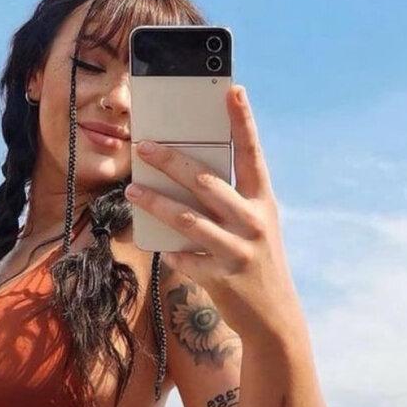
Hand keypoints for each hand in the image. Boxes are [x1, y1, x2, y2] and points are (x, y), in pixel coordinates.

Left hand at [124, 85, 303, 343]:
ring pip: (187, 218)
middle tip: (144, 145)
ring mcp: (237, 250)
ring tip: (132, 189)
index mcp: (264, 202)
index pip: (253, 154)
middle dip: (172, 161)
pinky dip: (169, 252)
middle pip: (207, 182)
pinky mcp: (220, 277)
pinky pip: (183, 258)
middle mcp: (253, 222)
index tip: (232, 89)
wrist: (274, 317)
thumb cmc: (256, 262)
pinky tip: (160, 248)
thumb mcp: (255, 228)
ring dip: (155, 202)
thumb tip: (184, 179)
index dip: (243, 121)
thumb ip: (229, 203)